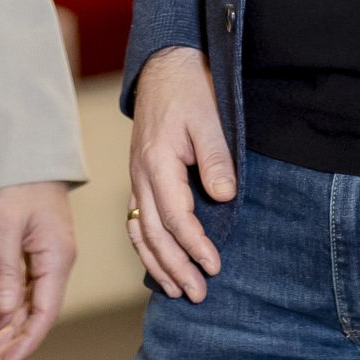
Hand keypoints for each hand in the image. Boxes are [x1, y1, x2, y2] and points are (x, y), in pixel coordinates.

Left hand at [0, 181, 75, 359]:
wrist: (26, 155)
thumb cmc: (17, 186)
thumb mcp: (5, 227)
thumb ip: (6, 270)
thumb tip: (4, 312)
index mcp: (57, 258)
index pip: (45, 312)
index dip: (26, 340)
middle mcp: (58, 262)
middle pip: (40, 312)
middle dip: (18, 339)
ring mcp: (50, 257)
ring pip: (33, 302)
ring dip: (14, 326)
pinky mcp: (39, 251)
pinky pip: (28, 287)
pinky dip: (13, 305)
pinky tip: (0, 322)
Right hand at [127, 45, 234, 301]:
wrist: (166, 66)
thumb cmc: (190, 89)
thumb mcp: (210, 118)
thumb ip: (216, 158)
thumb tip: (224, 197)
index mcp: (157, 161)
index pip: (174, 216)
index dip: (194, 245)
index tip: (214, 265)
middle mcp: (141, 174)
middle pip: (152, 232)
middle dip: (174, 266)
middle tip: (198, 293)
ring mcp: (136, 177)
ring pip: (138, 230)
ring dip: (156, 263)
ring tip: (176, 290)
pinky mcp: (140, 177)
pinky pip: (135, 219)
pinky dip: (144, 245)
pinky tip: (157, 262)